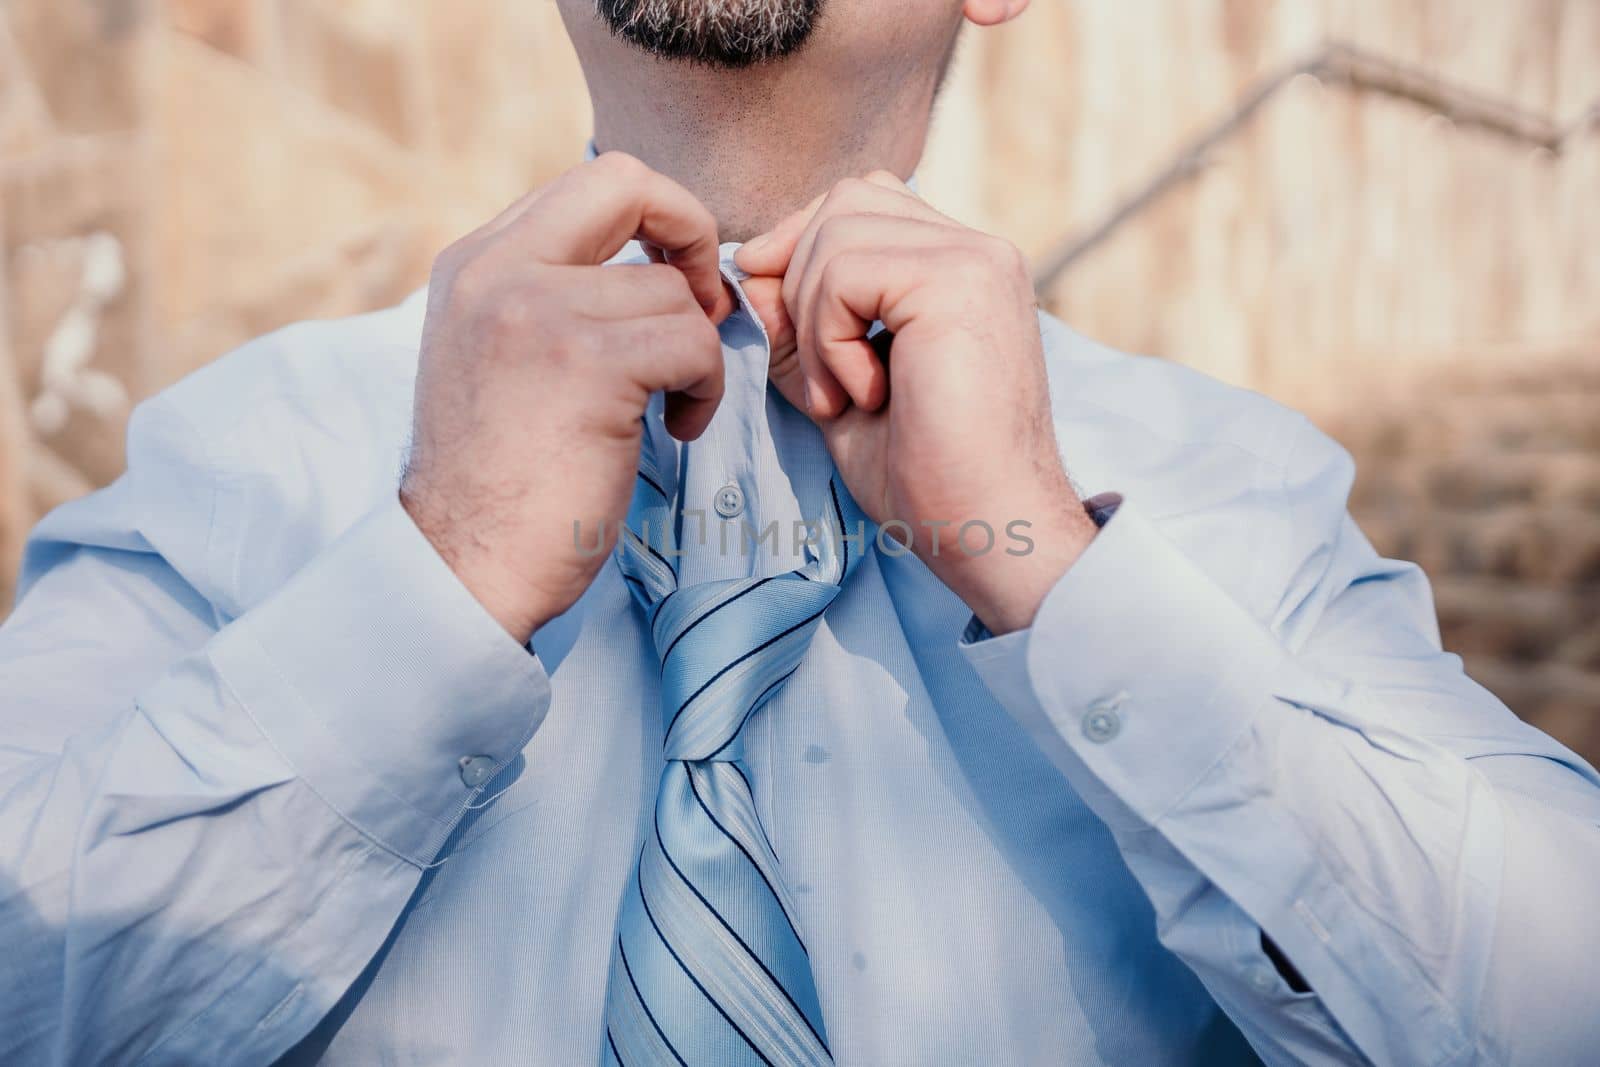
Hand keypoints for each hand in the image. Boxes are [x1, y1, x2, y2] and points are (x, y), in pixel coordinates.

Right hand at [401, 152, 734, 642]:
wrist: (463, 564)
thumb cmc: (497, 478)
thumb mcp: (496, 355)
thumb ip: (548, 294)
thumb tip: (645, 264)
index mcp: (476, 262)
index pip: (591, 181)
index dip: (655, 217)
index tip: (673, 278)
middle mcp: (498, 270)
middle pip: (630, 185)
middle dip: (692, 235)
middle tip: (702, 306)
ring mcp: (539, 311)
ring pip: (673, 292)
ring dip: (695, 355)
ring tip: (668, 410)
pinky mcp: (590, 365)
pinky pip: (694, 345)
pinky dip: (704, 391)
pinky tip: (675, 432)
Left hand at [734, 173, 1094, 633]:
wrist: (988, 528)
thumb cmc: (927, 477)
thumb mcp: (839, 390)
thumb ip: (800, 329)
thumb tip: (749, 274)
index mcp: (962, 269)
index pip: (863, 202)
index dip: (803, 248)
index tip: (783, 325)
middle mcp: (978, 251)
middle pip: (846, 199)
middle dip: (798, 279)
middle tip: (816, 375)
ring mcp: (976, 260)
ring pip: (836, 232)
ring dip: (812, 321)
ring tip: (840, 395)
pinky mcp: (959, 282)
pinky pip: (843, 273)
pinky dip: (827, 340)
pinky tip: (862, 396)